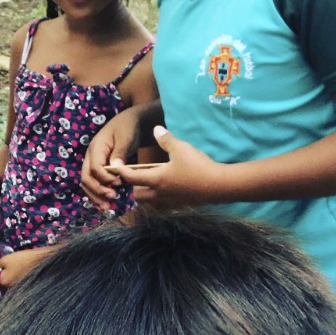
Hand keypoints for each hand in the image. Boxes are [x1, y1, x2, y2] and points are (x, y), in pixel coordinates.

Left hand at [0, 248, 54, 285]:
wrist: (41, 262)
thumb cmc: (23, 259)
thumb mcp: (6, 259)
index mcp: (2, 282)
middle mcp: (7, 289)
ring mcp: (14, 289)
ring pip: (2, 285)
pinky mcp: (20, 286)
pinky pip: (9, 284)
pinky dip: (6, 279)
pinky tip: (9, 271)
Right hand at [81, 109, 141, 208]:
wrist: (128, 122)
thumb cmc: (127, 128)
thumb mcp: (126, 137)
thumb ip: (120, 152)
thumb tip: (115, 168)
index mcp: (95, 148)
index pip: (95, 168)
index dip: (105, 178)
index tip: (119, 182)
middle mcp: (90, 157)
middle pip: (86, 178)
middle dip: (97, 191)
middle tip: (112, 198)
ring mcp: (92, 163)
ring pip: (87, 183)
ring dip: (95, 196)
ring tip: (106, 207)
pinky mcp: (98, 169)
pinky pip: (94, 183)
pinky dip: (98, 194)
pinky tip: (105, 203)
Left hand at [109, 125, 227, 207]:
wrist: (220, 186)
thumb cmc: (198, 166)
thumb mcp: (181, 148)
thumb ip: (166, 139)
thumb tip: (156, 129)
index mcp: (156, 179)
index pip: (131, 178)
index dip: (121, 171)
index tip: (115, 166)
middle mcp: (159, 193)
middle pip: (137, 194)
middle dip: (132, 186)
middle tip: (134, 173)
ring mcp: (170, 201)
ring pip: (149, 200)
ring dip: (145, 192)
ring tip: (150, 179)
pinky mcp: (180, 205)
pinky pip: (163, 203)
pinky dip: (159, 196)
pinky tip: (168, 186)